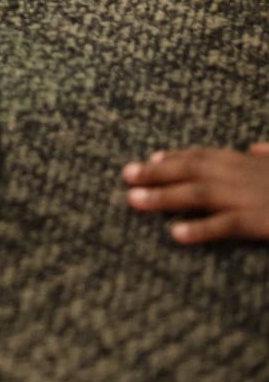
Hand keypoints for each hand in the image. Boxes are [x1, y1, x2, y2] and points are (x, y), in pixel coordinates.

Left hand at [123, 143, 268, 243]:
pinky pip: (226, 225)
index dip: (174, 158)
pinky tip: (176, 233)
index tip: (150, 159)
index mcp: (246, 161)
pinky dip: (201, 228)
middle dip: (156, 172)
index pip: (203, 157)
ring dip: (164, 196)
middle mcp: (241, 175)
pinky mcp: (261, 221)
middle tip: (127, 175)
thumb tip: (255, 148)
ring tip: (134, 200)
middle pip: (190, 170)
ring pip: (198, 194)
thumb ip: (267, 156)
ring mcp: (248, 197)